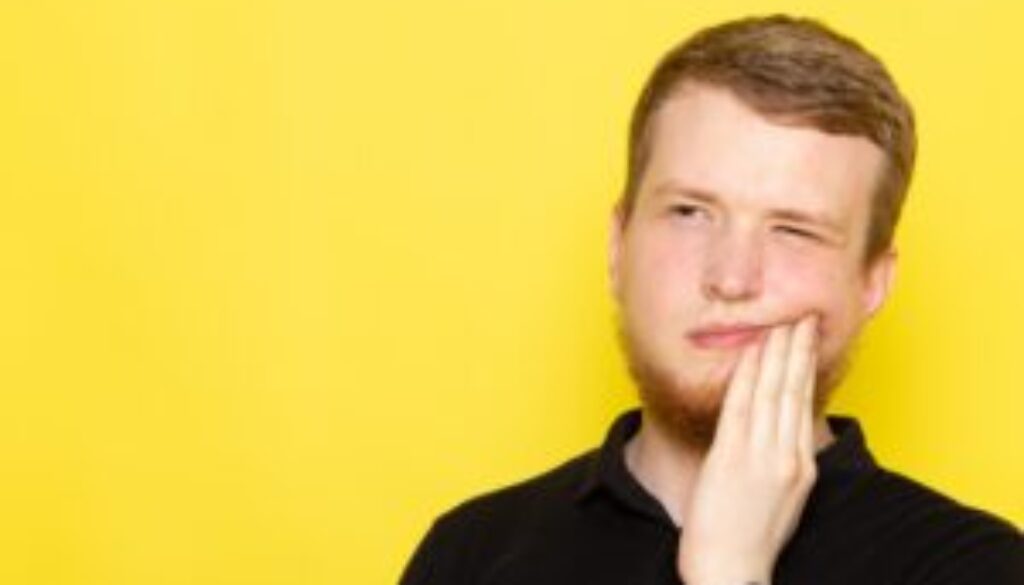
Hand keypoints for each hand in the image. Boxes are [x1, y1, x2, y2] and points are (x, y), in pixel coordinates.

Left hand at [677, 315, 819, 584]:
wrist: (731, 573)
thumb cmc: (749, 542)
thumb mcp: (782, 501)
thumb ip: (783, 465)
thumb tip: (781, 438)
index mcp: (801, 468)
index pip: (803, 406)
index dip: (805, 369)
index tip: (806, 340)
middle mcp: (786, 458)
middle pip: (793, 392)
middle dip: (797, 350)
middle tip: (801, 316)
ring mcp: (760, 457)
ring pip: (771, 393)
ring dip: (775, 353)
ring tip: (780, 322)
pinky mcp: (731, 459)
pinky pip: (741, 407)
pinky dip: (747, 376)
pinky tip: (751, 353)